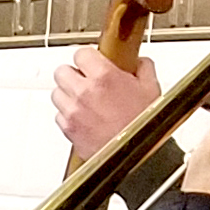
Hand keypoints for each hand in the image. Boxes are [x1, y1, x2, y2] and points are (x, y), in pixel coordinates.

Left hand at [51, 47, 162, 164]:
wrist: (138, 157)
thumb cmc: (145, 125)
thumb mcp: (152, 88)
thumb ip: (142, 68)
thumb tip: (138, 62)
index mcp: (103, 76)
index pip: (80, 53)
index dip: (87, 57)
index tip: (93, 61)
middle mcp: (83, 92)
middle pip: (62, 71)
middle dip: (74, 74)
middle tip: (87, 80)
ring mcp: (72, 111)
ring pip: (57, 93)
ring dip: (68, 94)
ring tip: (86, 100)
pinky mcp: (67, 129)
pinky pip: (59, 115)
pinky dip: (68, 114)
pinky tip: (84, 117)